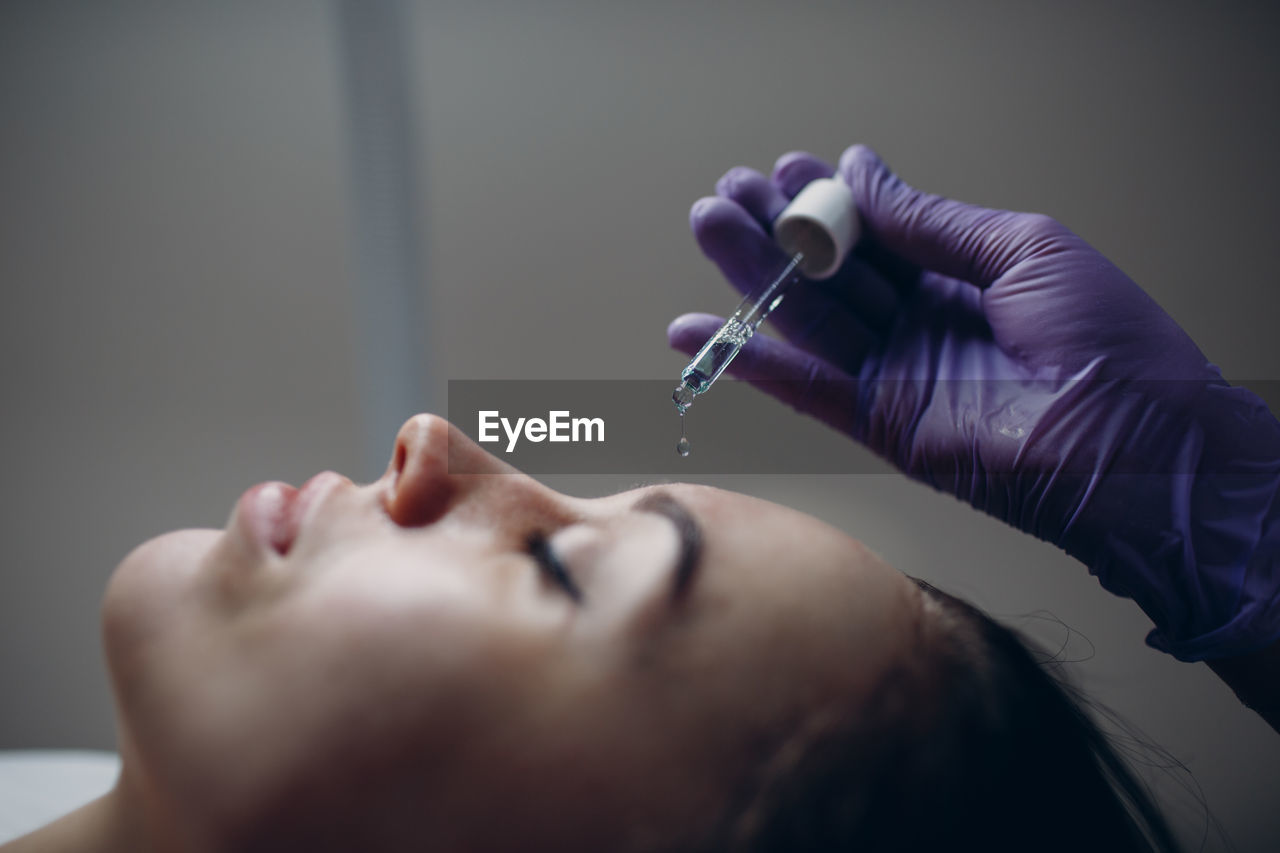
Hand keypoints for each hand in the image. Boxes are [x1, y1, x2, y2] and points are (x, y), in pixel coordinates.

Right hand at [669, 145, 1279, 660]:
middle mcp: (921, 324)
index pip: (879, 233)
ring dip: (755, 275)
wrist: (1128, 444)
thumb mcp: (1026, 248)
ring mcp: (895, 374)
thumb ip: (932, 220)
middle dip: (781, 229)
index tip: (788, 166)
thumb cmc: (1103, 338)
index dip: (832, 199)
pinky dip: (749, 359)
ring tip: (709, 224)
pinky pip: (802, 386)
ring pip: (809, 316)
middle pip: (834, 271)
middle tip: (729, 192)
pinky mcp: (877, 422)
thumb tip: (861, 172)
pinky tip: (698, 331)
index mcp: (963, 278)